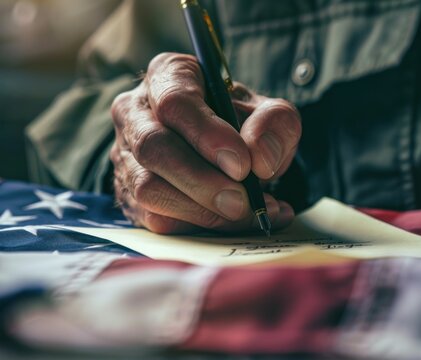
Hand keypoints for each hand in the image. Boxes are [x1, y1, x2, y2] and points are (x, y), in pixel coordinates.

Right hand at [110, 53, 301, 233]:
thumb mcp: (269, 114)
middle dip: (202, 181)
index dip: (207, 135)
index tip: (242, 164)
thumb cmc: (241, 124)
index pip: (175, 101)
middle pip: (154, 148)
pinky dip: (199, 227)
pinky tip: (234, 223)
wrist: (224, 150)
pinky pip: (154, 218)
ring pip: (148, 188)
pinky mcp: (128, 192)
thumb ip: (274, 125)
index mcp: (168, 75)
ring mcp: (126, 154)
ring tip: (249, 213)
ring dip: (202, 210)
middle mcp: (136, 111)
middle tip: (243, 200)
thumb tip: (260, 159)